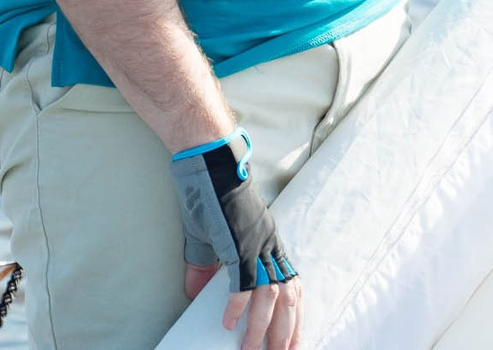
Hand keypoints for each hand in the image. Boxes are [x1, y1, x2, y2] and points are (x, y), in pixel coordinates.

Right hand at [170, 131, 302, 349]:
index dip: (296, 315)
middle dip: (286, 331)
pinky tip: (229, 324)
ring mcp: (256, 244)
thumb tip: (196, 294)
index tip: (295, 340)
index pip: (292, 286)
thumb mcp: (211, 236)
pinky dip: (237, 305)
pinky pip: (242, 281)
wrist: (209, 160)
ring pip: (268, 296)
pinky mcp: (238, 242)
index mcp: (270, 244)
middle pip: (288, 298)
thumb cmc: (210, 192)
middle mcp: (270, 246)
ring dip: (262, 328)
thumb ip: (206, 267)